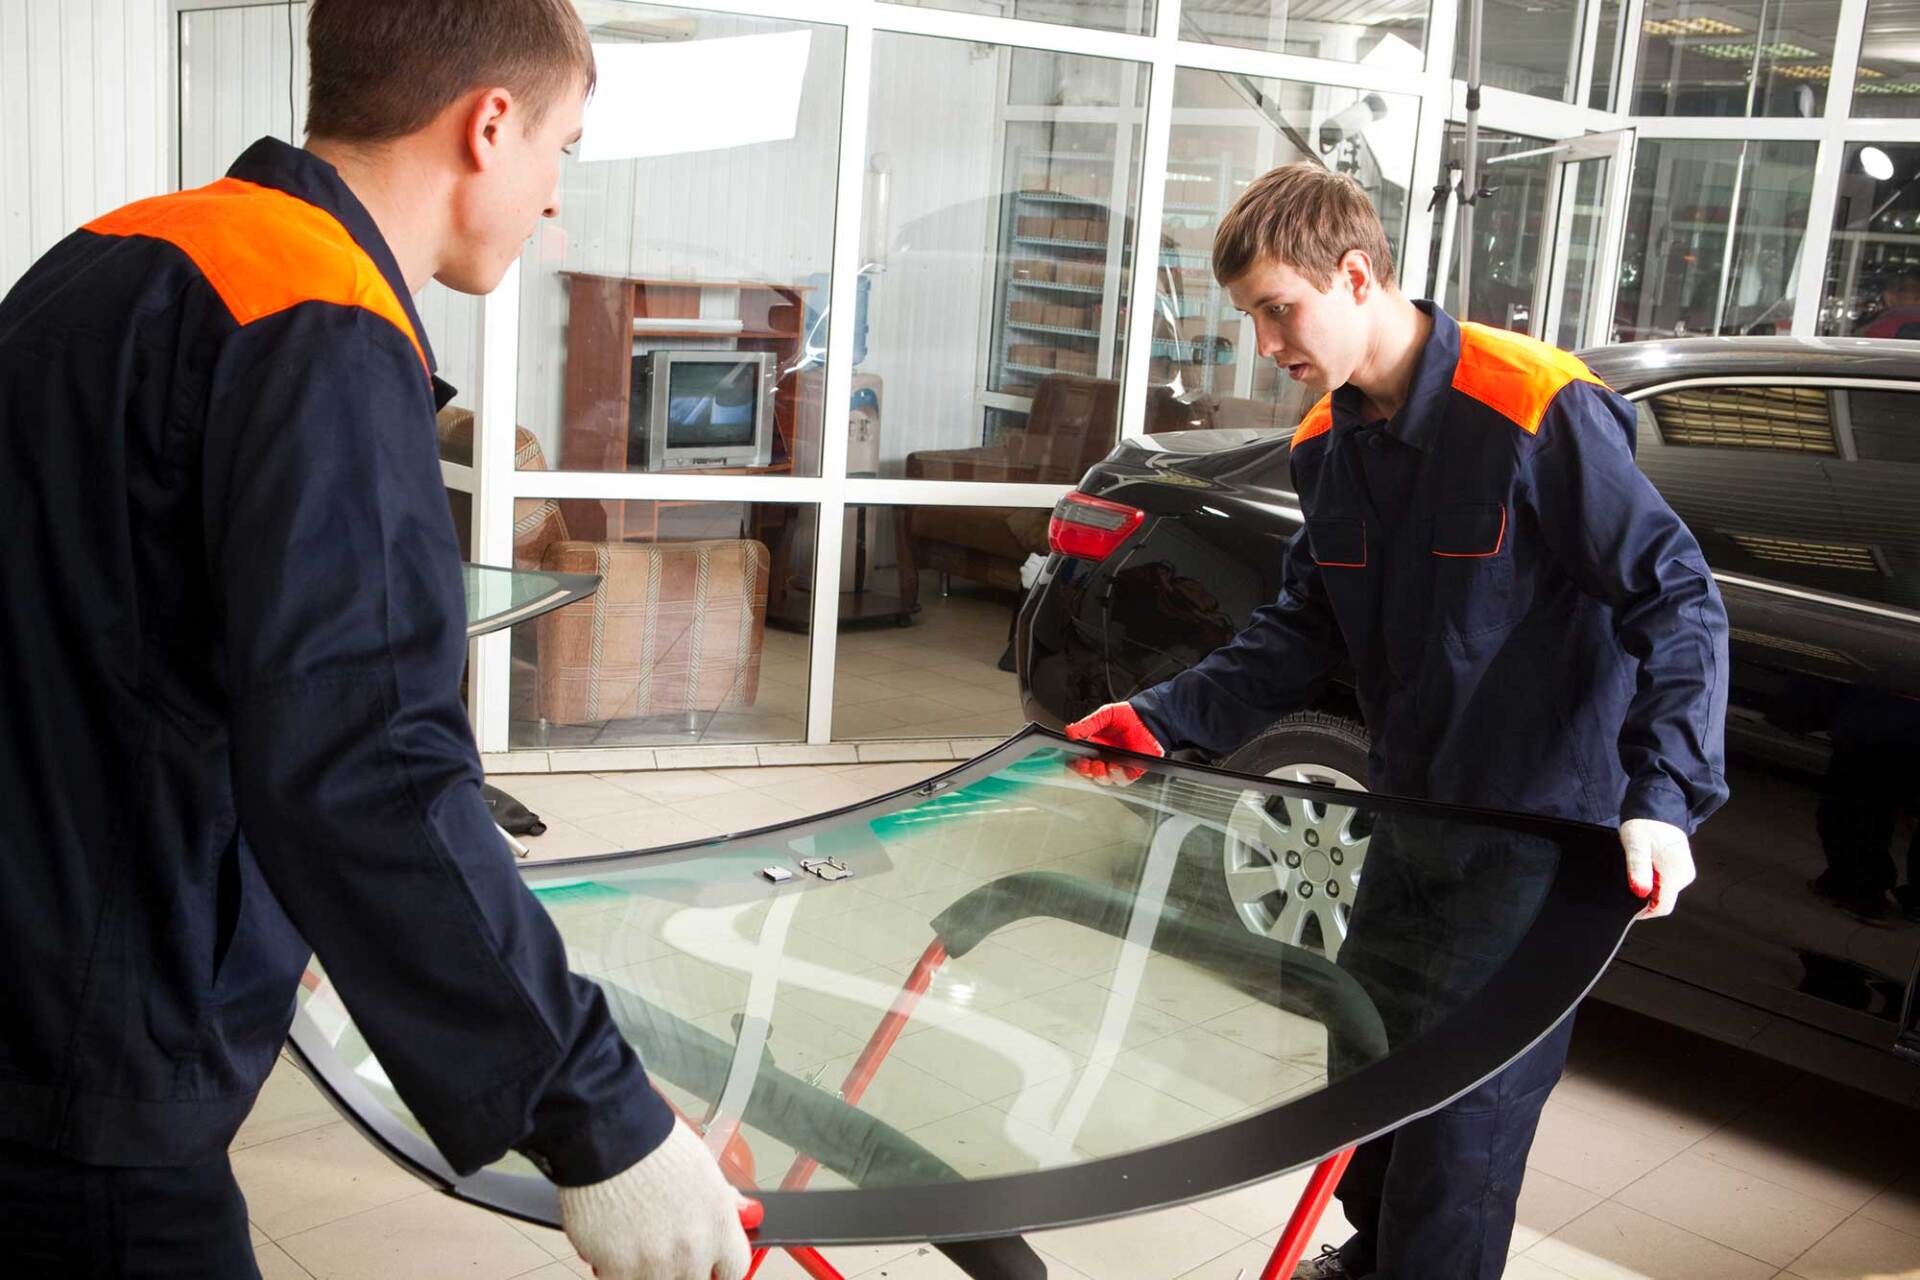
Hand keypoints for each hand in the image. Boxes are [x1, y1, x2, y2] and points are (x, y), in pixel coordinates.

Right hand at [559, 1120, 754, 1279]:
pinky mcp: (616, 1270)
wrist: (607, 1137)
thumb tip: (745, 1211)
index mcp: (719, 1224)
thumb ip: (723, 1199)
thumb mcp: (702, 1166)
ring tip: (635, 1237)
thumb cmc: (654, 1143)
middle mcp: (692, 1250)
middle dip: (683, 1266)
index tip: (710, 1264)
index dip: (720, 1267)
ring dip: (647, 1268)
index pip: (735, 1270)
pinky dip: (613, 1267)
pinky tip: (611, 1240)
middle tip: (664, 1244)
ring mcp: (654, 1264)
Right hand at [1064, 702, 1163, 785]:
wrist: (1148, 718)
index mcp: (1094, 747)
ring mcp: (1117, 765)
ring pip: (1104, 780)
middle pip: (1089, 774)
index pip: (1079, 761)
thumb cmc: (1127, 716)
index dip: (1073, 765)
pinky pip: (1122, 780)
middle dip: (1084, 772)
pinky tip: (1114, 766)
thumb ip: (1087, 725)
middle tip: (1084, 764)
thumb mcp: (1104, 716)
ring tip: (1099, 765)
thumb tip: (1069, 731)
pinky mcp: (1132, 770)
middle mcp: (1104, 758)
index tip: (1071, 761)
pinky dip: (1117, 776)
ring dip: (1099, 775)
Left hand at [1621, 818, 1694, 919]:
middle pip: (1662, 901)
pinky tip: (1644, 866)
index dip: (1644, 911)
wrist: (1657, 808)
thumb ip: (1638, 868)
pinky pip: (1665, 884)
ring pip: (1663, 893)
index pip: (1663, 907)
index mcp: (1675, 872)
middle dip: (1644, 897)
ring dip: (1648, 888)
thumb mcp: (1635, 845)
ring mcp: (1684, 872)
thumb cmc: (1645, 824)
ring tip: (1637, 867)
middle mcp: (1684, 875)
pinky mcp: (1680, 869)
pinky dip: (1652, 881)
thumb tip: (1641, 892)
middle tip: (1629, 877)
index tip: (1627, 905)